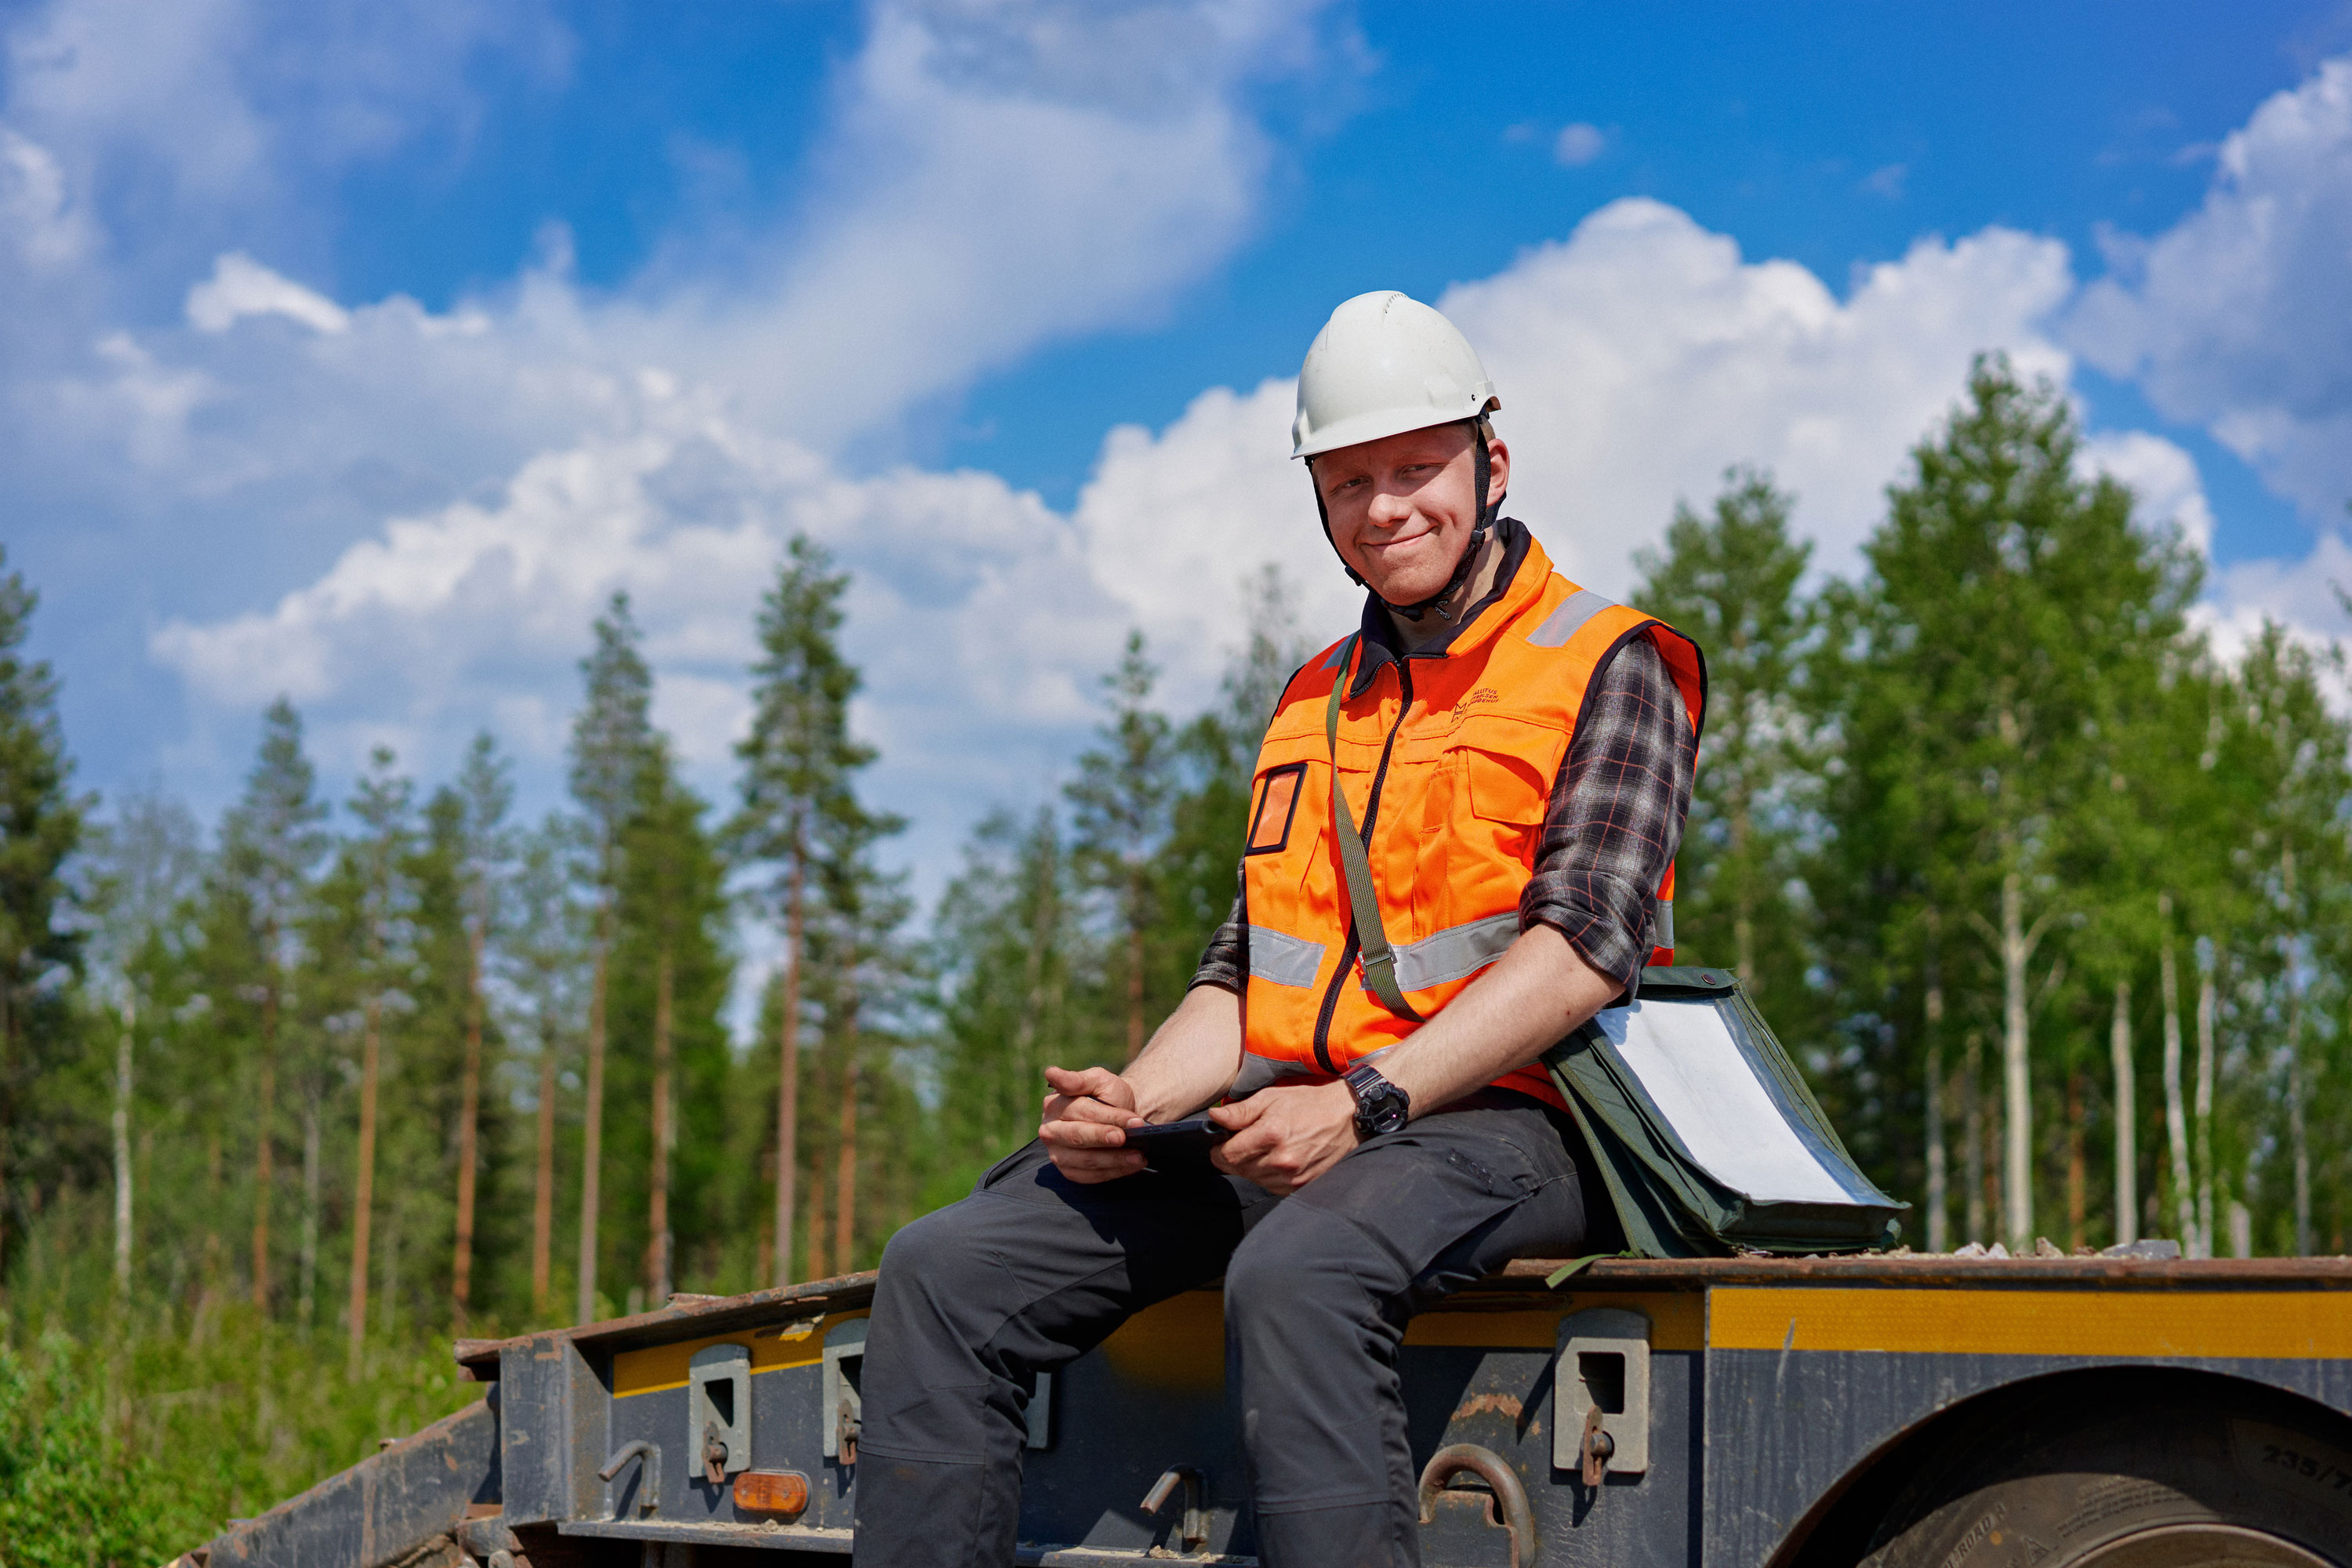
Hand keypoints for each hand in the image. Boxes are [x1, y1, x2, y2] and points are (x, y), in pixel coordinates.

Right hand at [1039, 1065, 1146, 1183]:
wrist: (1119, 1117)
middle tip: (1127, 1138)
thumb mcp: (1098, 1080)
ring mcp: (1058, 1154)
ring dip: (1115, 1160)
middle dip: (1105, 1139)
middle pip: (1077, 1137)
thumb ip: (1077, 1079)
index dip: (1107, 1117)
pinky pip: (1091, 1176)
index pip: (1081, 1111)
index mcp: (1053, 1105)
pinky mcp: (1070, 1171)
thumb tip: (1050, 1072)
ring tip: (1138, 1156)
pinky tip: (1131, 1165)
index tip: (1132, 1121)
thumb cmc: (1108, 1097)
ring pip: (1085, 1160)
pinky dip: (1113, 1172)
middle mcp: (1050, 1131)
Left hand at [1209, 1079, 1359, 1194]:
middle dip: (1233, 1157)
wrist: (1347, 1117)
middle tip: (1241, 1143)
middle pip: (1238, 1170)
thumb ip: (1241, 1111)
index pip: (1228, 1155)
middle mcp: (1281, 1160)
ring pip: (1253, 1180)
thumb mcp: (1271, 1097)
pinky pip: (1271, 1186)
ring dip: (1250, 1167)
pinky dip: (1267, 1175)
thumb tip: (1214, 1118)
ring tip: (1262, 1149)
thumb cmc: (1308, 1103)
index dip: (1218, 1150)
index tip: (1220, 1143)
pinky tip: (1275, 1159)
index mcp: (1270, 1134)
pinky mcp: (1302, 1186)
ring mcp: (1293, 1176)